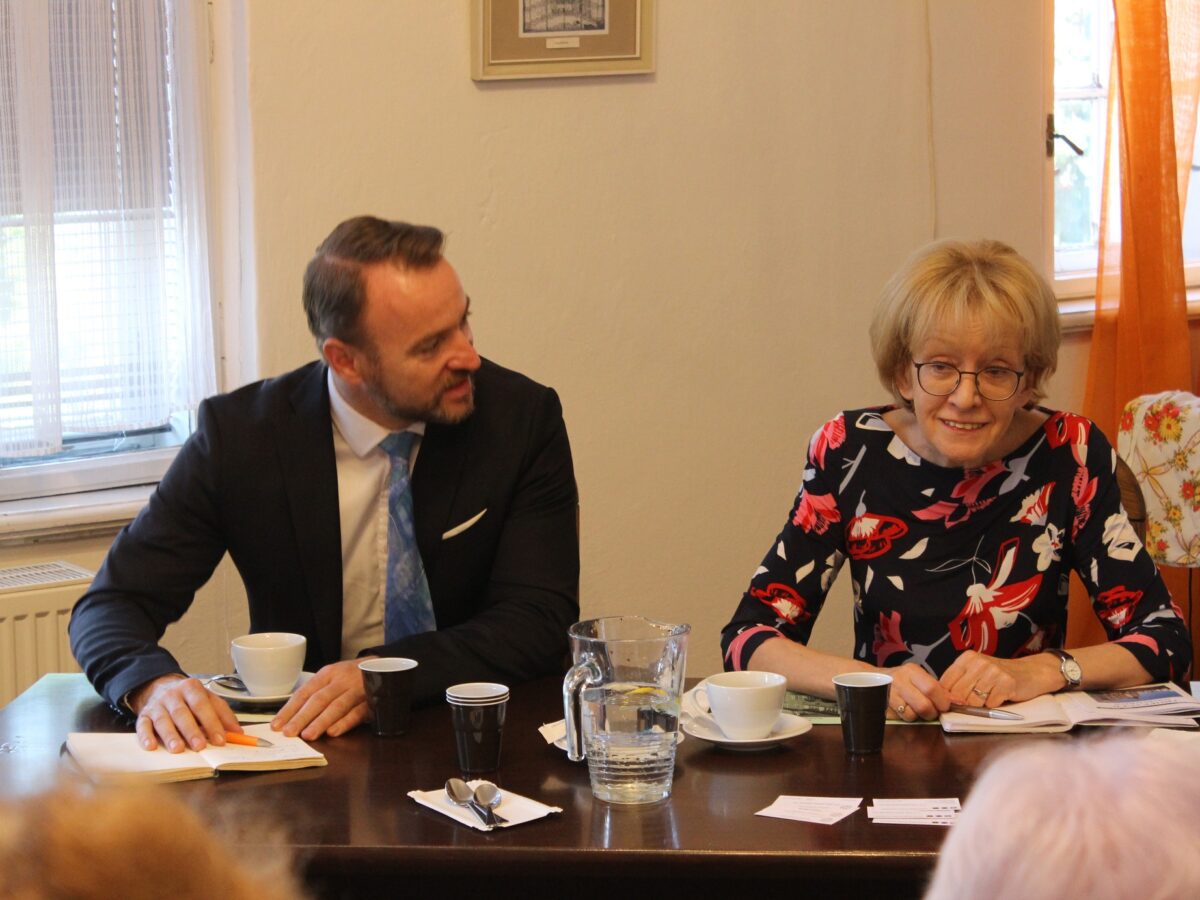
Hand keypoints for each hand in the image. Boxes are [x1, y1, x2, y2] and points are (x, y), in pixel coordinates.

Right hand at [131, 674, 240, 752]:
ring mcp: (157, 705)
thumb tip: (237, 731)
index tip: (220, 739)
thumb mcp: (207, 698)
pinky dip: (145, 736)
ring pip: (163, 720)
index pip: (202, 705)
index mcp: (191, 688)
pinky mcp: (143, 715)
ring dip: (170, 735)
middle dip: (191, 731)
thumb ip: (222, 713)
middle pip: (182, 713)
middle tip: (199, 746)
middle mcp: (172, 695)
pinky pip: (142, 725)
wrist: (159, 686)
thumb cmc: (187, 697)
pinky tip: (151, 746)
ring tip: (178, 749)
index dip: (212, 722)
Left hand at [272, 658, 370, 740]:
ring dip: (321, 721)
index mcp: (327, 674)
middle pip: (319, 699)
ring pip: (337, 706)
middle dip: (302, 717)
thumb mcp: (331, 678)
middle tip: (289, 733)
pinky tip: (333, 732)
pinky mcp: (371, 701)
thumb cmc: (349, 678)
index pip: (304, 692)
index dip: (290, 709)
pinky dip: (345, 722)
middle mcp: (341, 681)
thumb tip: (289, 719)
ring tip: (308, 735)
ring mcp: (357, 690)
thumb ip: (314, 695)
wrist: (383, 667)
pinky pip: (357, 713)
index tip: (277, 725)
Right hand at [883, 662, 952, 721]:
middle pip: (923, 705)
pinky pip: (899, 719)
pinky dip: (903, 718)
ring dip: (916, 717)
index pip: (932, 688)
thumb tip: (959, 702)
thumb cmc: (903, 680)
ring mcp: (888, 694)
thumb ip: (938, 689)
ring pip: (911, 715)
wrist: (872, 679)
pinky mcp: (881, 706)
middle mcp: (899, 680)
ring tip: (914, 709)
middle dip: (931, 713)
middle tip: (931, 712)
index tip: (944, 707)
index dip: (942, 702)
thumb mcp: (919, 678)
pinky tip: (902, 710)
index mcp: (912, 671)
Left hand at [938, 650, 1055, 707]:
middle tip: (975, 701)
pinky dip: (994, 705)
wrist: (1031, 672)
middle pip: (958, 694)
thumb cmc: (999, 675)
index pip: (945, 682)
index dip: (947, 697)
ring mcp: (993, 672)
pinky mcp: (1007, 683)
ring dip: (980, 705)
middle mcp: (978, 662)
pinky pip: (990, 704)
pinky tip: (1000, 696)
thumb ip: (959, 683)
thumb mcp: (976, 673)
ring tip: (989, 696)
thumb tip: (942, 700)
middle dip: (963, 703)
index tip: (953, 703)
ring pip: (973, 701)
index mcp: (967, 658)